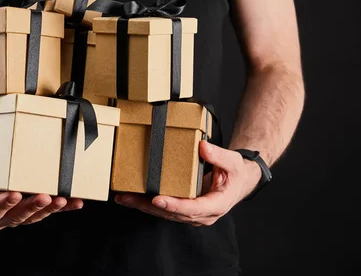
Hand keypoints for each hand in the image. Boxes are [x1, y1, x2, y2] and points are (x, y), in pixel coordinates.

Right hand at [0, 159, 83, 229]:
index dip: (3, 205)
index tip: (14, 194)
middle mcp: (1, 217)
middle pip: (18, 216)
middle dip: (32, 207)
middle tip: (43, 197)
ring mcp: (18, 213)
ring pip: (35, 215)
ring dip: (50, 208)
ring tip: (62, 200)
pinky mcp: (31, 207)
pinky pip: (48, 209)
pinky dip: (63, 207)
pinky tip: (76, 202)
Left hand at [115, 140, 261, 225]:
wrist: (237, 182)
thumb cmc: (235, 173)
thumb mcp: (232, 161)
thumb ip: (219, 155)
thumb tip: (202, 147)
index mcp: (216, 205)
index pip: (193, 208)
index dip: (174, 205)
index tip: (157, 199)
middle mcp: (202, 214)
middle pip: (172, 213)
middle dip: (148, 206)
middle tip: (128, 198)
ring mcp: (191, 214)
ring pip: (164, 213)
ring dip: (142, 206)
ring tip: (123, 198)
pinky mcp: (183, 209)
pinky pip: (164, 208)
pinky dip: (146, 203)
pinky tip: (131, 197)